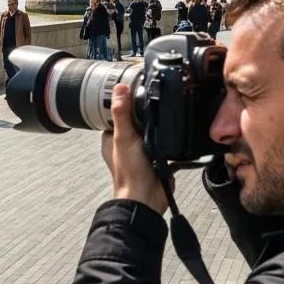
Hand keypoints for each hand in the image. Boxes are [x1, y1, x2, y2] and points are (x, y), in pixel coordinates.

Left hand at [100, 83, 169, 214]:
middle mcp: (125, 143)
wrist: (147, 198)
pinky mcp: (156, 156)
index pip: (116, 111)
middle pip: (135, 118)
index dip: (123, 100)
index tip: (133, 86)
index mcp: (111, 137)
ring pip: (149, 129)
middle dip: (143, 111)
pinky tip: (172, 130)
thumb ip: (121, 113)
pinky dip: (167, 137)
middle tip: (152, 98)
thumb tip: (119, 88)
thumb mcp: (123, 138)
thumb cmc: (130, 173)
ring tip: (163, 112)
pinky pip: (163, 141)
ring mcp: (141, 149)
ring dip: (156, 124)